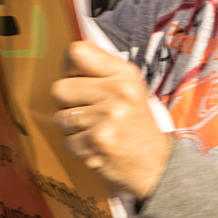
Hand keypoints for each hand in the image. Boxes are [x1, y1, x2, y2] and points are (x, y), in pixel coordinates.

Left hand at [50, 40, 173, 200]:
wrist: (156, 164)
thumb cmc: (137, 125)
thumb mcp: (131, 89)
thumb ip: (104, 70)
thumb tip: (71, 54)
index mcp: (125, 75)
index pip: (78, 53)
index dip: (69, 68)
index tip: (76, 78)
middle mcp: (117, 92)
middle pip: (60, 88)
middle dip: (67, 104)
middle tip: (87, 112)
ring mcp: (106, 117)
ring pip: (60, 118)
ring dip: (72, 128)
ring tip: (94, 130)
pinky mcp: (97, 141)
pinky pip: (67, 141)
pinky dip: (78, 147)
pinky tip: (97, 146)